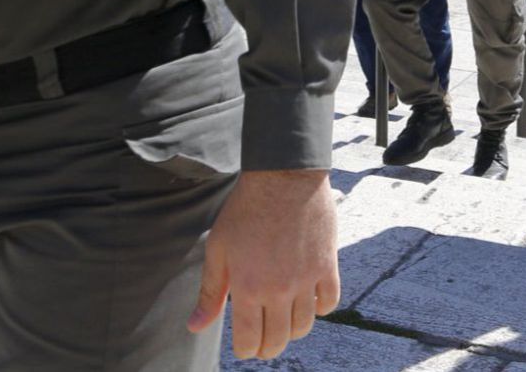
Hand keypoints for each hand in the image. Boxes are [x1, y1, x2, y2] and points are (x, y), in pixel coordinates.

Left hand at [190, 169, 338, 359]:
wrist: (282, 176)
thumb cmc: (245, 210)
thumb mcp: (218, 249)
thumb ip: (210, 292)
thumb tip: (195, 326)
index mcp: (248, 288)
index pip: (250, 342)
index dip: (246, 350)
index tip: (245, 344)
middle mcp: (279, 290)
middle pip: (279, 340)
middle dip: (268, 347)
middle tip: (264, 338)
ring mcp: (306, 279)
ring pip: (304, 326)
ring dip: (293, 330)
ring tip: (284, 318)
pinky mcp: (327, 265)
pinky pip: (329, 303)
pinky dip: (320, 309)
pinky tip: (308, 300)